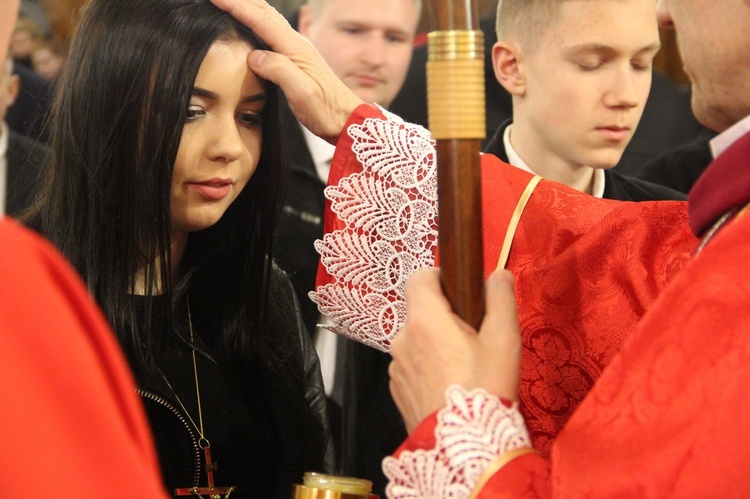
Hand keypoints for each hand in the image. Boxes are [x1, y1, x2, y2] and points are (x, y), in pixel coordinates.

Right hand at [210, 0, 363, 142]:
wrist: (346, 119)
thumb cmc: (325, 109)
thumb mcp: (302, 93)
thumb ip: (279, 70)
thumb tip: (254, 55)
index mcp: (295, 48)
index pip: (260, 20)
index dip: (236, 7)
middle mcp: (297, 43)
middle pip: (265, 12)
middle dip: (240, 0)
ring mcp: (298, 50)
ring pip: (269, 19)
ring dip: (249, 7)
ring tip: (230, 4)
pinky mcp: (297, 59)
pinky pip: (272, 33)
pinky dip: (257, 22)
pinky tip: (250, 26)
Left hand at [389, 269, 521, 432]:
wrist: (463, 448)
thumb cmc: (486, 388)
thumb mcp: (504, 340)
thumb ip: (501, 299)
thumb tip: (498, 274)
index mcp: (425, 320)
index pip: (418, 278)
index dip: (438, 278)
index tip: (459, 290)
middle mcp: (402, 338)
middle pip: (419, 312)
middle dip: (443, 317)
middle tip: (472, 336)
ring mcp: (396, 366)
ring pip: (415, 340)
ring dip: (433, 344)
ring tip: (463, 367)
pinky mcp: (396, 390)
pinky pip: (411, 366)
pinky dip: (426, 367)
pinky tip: (449, 386)